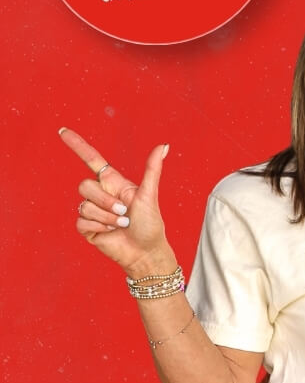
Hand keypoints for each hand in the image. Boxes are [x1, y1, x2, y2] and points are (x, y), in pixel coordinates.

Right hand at [59, 126, 171, 274]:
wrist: (145, 252)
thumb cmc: (150, 224)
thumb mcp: (149, 195)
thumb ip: (152, 170)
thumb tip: (163, 145)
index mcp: (114, 182)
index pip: (91, 159)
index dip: (77, 145)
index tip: (62, 131)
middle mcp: (101, 194)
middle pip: (84, 185)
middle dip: (105, 201)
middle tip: (124, 212)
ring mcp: (92, 211)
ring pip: (84, 205)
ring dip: (106, 217)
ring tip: (122, 223)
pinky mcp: (87, 228)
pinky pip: (81, 221)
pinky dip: (99, 227)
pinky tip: (111, 232)